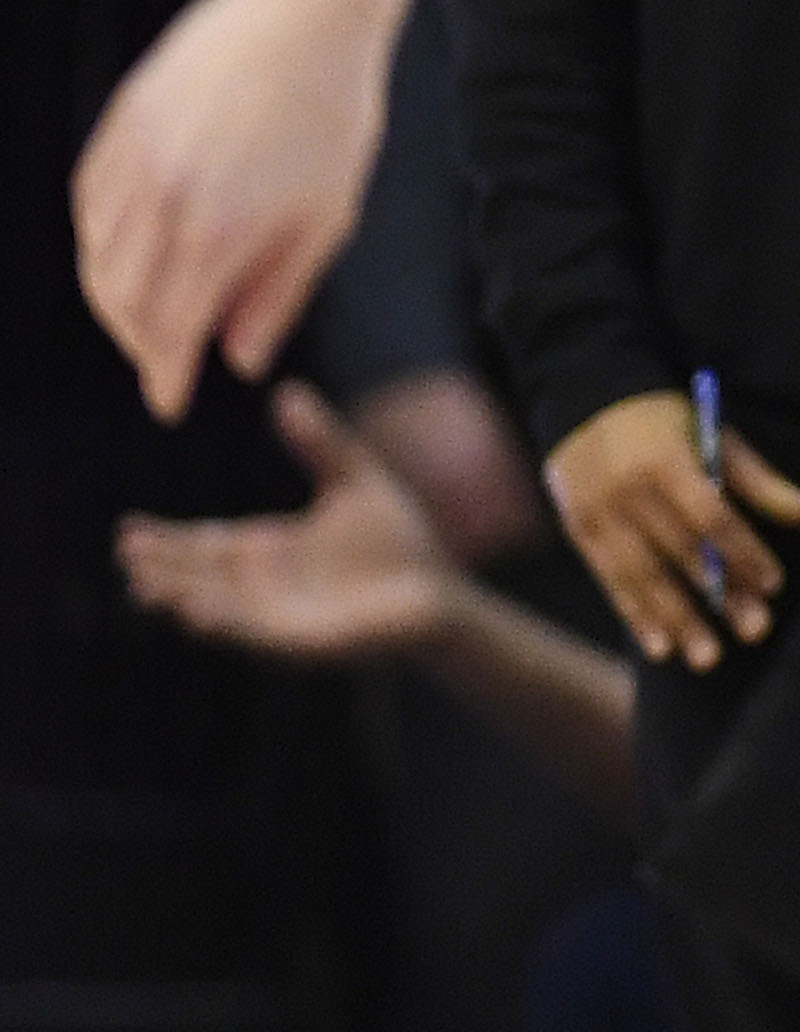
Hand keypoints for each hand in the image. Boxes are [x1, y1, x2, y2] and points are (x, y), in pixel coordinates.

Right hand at [72, 0, 390, 422]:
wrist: (303, 14)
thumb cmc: (333, 116)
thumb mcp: (327, 216)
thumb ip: (277, 293)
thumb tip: (239, 359)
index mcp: (217, 234)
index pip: (171, 331)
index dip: (166, 375)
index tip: (169, 403)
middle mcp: (160, 205)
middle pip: (125, 303)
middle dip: (141, 343)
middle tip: (163, 362)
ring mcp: (132, 163)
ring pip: (96, 258)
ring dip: (114, 300)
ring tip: (144, 317)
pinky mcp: (118, 127)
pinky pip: (89, 205)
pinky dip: (97, 243)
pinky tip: (122, 254)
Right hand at [117, 382, 459, 665]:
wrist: (442, 591)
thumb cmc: (397, 541)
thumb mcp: (353, 479)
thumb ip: (319, 442)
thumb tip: (287, 391)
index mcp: (271, 549)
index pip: (208, 543)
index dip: (169, 539)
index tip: (127, 530)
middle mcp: (266, 586)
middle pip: (202, 575)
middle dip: (163, 567)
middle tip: (125, 553)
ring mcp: (280, 615)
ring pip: (218, 607)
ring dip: (182, 596)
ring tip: (143, 585)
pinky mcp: (303, 639)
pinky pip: (255, 632)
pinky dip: (224, 622)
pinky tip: (194, 612)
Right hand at [544, 389, 799, 668]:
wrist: (583, 400)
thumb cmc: (667, 422)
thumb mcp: (714, 435)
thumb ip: (759, 481)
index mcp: (666, 460)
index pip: (710, 513)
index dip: (742, 549)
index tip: (771, 583)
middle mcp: (628, 490)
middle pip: (680, 551)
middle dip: (720, 595)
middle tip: (755, 631)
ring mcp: (598, 514)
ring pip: (643, 576)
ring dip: (677, 620)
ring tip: (708, 659)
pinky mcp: (579, 533)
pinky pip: (611, 582)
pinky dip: (636, 616)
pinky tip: (661, 649)